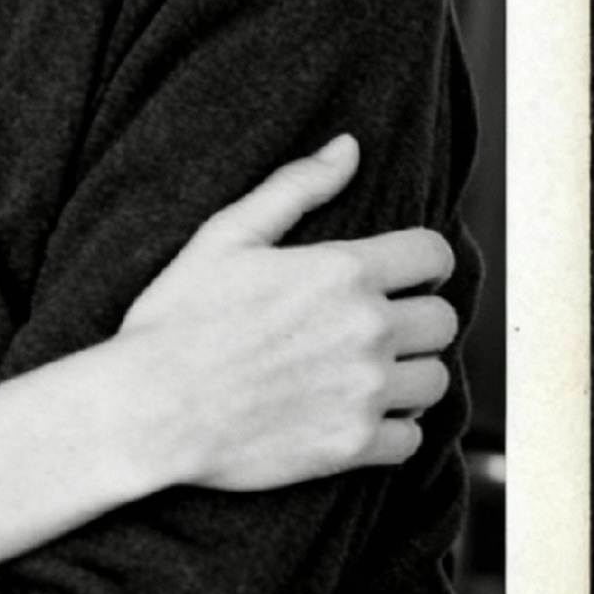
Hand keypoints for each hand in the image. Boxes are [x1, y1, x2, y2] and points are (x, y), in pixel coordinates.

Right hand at [119, 135, 456, 490]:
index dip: (423, 262)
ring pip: (435, 381)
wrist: (150, 408)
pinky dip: (394, 430)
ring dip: (410, 374)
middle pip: (442, 320)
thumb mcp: (226, 236)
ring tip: (369, 373)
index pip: (433, 256)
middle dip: (416, 318)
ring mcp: (365, 392)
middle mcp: (367, 330)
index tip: (404, 275)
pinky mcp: (354, 446)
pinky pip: (412, 440)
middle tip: (377, 326)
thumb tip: (348, 148)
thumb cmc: (178, 318)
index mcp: (342, 271)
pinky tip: (357, 415)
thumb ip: (295, 188)